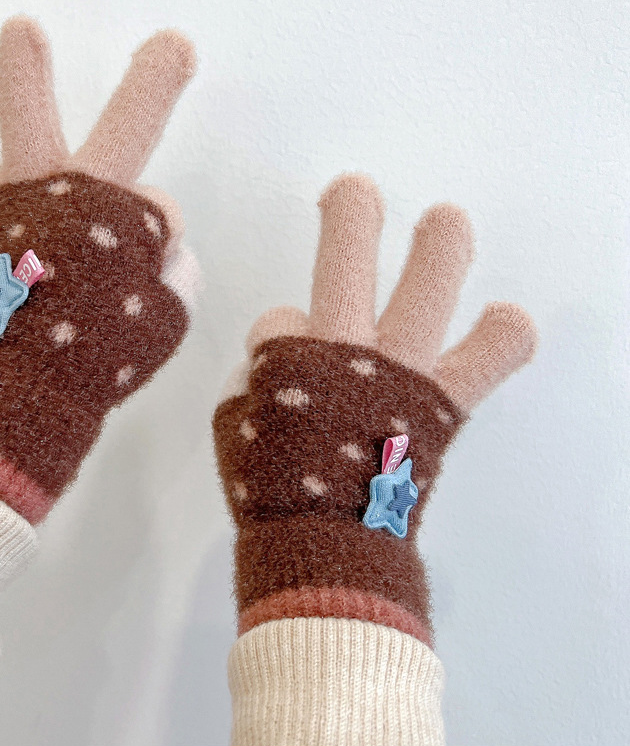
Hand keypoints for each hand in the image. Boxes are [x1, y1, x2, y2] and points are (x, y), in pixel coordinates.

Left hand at [0, 17, 197, 523]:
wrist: (25, 387)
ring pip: (28, 123)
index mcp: (132, 228)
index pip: (161, 210)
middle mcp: (86, 200)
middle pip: (127, 130)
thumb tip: (162, 249)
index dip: (157, 239)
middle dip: (152, 88)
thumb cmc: (99, 355)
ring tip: (24, 30)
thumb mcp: (162, 321)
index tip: (142, 270)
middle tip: (175, 47)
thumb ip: (173, 276)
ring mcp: (31, 197)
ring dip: (27, 76)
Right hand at [214, 174, 536, 645]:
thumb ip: (253, 383)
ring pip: (425, 291)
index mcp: (285, 359)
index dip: (280, 339)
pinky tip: (510, 319)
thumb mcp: (235, 430)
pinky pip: (486, 360)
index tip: (283, 369)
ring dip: (439, 249)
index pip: (278, 320)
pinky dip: (501, 341)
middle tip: (355, 192)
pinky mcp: (443, 404)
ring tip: (447, 219)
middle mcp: (345, 351)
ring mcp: (400, 372)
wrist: (328, 552)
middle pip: (346, 264)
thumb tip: (275, 362)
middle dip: (351, 220)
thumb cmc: (273, 493)